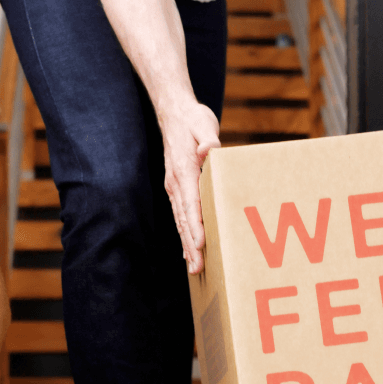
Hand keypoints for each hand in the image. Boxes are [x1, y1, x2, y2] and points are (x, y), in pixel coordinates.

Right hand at [160, 101, 219, 274]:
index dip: (196, 224)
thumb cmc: (192, 119)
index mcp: (183, 169)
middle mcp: (175, 183)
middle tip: (199, 269)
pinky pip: (180, 216)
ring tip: (195, 269)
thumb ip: (207, 137)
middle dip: (191, 245)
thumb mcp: (203, 122)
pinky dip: (185, 235)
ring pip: (181, 222)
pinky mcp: (176, 189)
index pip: (190, 202)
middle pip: (184, 219)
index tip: (202, 243)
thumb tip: (208, 149)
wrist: (174, 114)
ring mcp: (174, 187)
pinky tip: (189, 252)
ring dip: (187, 246)